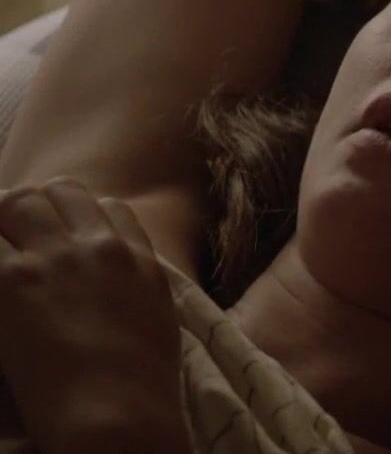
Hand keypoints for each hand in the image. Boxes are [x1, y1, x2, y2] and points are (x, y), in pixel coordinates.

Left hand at [0, 178, 187, 451]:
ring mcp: (53, 259)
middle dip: (33, 208)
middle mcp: (97, 247)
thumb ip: (139, 284)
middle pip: (57, 192)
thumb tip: (121, 278)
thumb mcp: (160, 318)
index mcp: (137, 257)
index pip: (106, 205)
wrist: (119, 413)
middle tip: (14, 239)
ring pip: (14, 201)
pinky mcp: (10, 281)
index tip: (60, 238)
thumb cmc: (143, 383)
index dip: (78, 217)